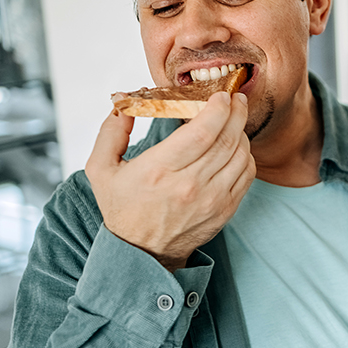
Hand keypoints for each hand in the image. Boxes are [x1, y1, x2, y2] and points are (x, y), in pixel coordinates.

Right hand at [85, 92, 255, 270]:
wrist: (141, 252)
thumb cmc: (123, 207)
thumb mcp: (101, 169)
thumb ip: (111, 132)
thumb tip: (124, 101)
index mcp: (159, 171)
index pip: (201, 133)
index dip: (217, 109)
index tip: (221, 95)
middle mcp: (189, 186)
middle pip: (226, 140)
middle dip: (236, 112)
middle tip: (236, 98)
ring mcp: (211, 200)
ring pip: (240, 155)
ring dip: (241, 131)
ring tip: (234, 119)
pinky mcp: (225, 209)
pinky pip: (246, 174)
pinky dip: (246, 154)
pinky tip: (235, 145)